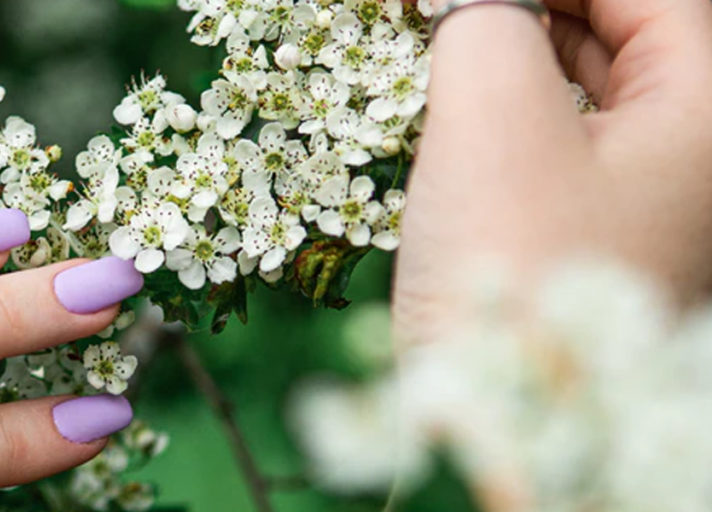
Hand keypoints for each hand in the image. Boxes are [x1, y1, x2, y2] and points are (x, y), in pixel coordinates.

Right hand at [394, 0, 711, 341]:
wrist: (511, 435)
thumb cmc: (517, 277)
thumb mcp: (493, 121)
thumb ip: (483, 23)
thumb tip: (471, 7)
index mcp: (708, 112)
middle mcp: (696, 160)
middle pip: (625, 40)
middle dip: (534, 14)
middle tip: (449, 15)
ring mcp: (653, 209)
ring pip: (592, 97)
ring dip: (521, 63)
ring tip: (449, 50)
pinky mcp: (598, 247)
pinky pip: (566, 155)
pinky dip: (516, 122)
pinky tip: (466, 120)